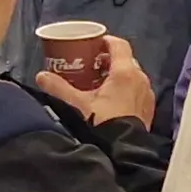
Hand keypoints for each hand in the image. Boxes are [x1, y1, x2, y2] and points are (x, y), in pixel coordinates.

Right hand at [34, 32, 156, 126]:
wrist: (124, 150)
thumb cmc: (103, 123)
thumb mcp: (77, 104)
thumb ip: (59, 88)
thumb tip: (42, 76)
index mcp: (125, 72)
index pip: (119, 45)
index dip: (106, 41)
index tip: (94, 44)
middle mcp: (140, 79)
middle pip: (125, 60)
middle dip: (109, 60)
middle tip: (92, 65)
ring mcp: (146, 94)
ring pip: (132, 76)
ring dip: (117, 75)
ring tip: (99, 83)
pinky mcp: (148, 107)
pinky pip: (137, 90)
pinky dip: (126, 89)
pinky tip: (112, 100)